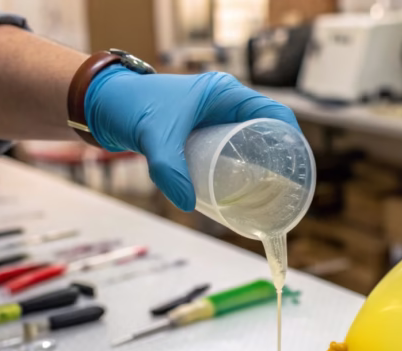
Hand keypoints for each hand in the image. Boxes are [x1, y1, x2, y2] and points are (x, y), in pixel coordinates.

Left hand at [84, 69, 299, 210]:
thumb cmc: (131, 108)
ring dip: (264, 163)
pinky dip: (245, 165)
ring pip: (252, 140)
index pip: (272, 111)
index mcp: (224, 93)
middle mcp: (225, 103)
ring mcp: (215, 119)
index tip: (297, 165)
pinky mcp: (204, 133)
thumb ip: (168, 169)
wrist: (104, 105)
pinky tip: (247, 188)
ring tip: (272, 193)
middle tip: (287, 187)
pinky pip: (235, 149)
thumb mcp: (154, 137)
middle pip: (267, 129)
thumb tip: (188, 204)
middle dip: (280, 156)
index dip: (290, 137)